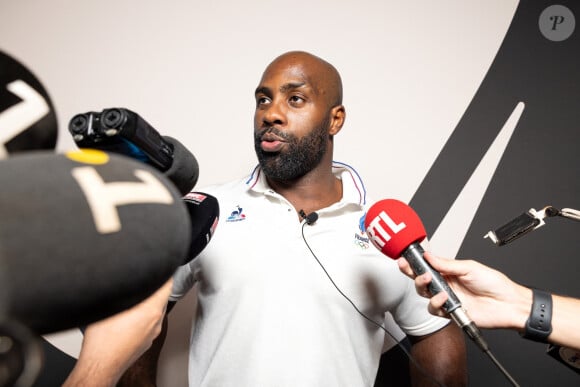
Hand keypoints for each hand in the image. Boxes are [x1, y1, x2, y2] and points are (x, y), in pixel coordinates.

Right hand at [63, 279, 172, 386]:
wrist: (99, 367)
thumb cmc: (101, 342)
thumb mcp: (109, 306)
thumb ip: (123, 289)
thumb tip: (125, 276)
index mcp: (152, 310)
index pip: (167, 283)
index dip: (163, 272)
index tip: (157, 266)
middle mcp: (156, 322)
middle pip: (162, 297)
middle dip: (153, 287)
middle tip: (140, 280)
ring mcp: (152, 333)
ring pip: (155, 311)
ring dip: (147, 303)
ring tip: (131, 300)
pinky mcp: (146, 341)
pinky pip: (148, 324)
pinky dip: (141, 317)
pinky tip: (126, 318)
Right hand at [397, 252, 530, 329]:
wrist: (508, 304)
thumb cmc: (495, 284)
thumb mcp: (470, 267)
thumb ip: (447, 264)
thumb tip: (429, 256)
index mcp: (449, 271)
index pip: (427, 265)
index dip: (415, 262)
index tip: (406, 258)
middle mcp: (446, 284)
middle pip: (420, 279)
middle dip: (412, 273)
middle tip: (412, 269)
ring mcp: (447, 298)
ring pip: (424, 294)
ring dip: (424, 288)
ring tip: (432, 283)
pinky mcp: (450, 312)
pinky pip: (434, 309)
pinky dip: (436, 303)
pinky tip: (444, 298)